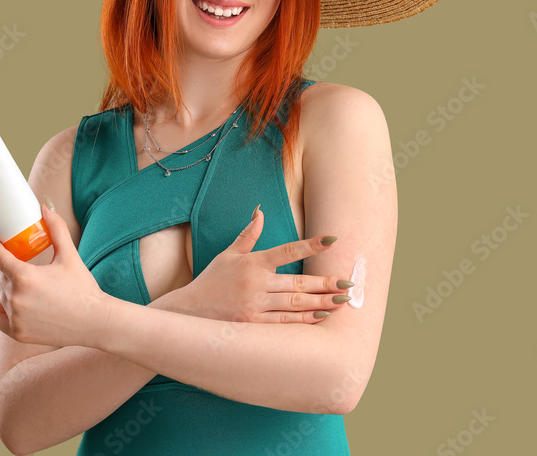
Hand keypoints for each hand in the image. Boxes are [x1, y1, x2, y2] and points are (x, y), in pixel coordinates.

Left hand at [0, 202, 108, 347]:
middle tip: (27, 266)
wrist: (94, 322)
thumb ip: (56, 229)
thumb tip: (45, 207)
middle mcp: (16, 298)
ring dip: (9, 288)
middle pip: (1, 276)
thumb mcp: (70, 256)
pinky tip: (19, 304)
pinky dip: (4, 309)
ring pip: (1, 296)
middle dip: (10, 268)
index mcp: (25, 277)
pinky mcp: (18, 333)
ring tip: (30, 287)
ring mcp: (16, 318)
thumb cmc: (83, 288)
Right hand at [176, 208, 350, 323]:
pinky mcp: (254, 325)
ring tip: (342, 300)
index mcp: (253, 263)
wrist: (188, 313)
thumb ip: (248, 235)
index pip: (288, 250)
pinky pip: (285, 322)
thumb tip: (260, 212)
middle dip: (325, 282)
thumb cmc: (210, 281)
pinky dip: (305, 319)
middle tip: (348, 282)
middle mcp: (257, 284)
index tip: (333, 239)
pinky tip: (321, 315)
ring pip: (296, 303)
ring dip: (321, 301)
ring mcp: (256, 306)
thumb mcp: (228, 255)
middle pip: (298, 282)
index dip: (312, 244)